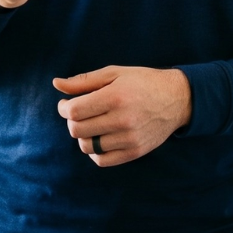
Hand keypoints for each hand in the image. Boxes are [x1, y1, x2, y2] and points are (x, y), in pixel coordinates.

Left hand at [53, 66, 192, 166]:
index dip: (64, 108)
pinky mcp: (136, 151)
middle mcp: (123, 119)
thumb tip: (56, 84)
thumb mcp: (114, 73)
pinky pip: (102, 160)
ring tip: (91, 125)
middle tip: (79, 113)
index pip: (75, 111)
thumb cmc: (142, 82)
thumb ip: (84, 81)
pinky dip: (95, 151)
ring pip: (87, 146)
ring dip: (83, 136)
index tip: (67, 104)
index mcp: (116, 97)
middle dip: (71, 121)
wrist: (177, 99)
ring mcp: (130, 138)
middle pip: (77, 130)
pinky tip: (100, 138)